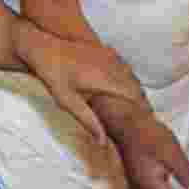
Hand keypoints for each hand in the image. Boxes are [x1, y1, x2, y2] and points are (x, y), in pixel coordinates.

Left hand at [25, 27, 146, 144]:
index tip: (144, 122)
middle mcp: (111, 65)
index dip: (142, 109)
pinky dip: (124, 74)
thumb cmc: (54, 74)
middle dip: (140, 100)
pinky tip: (118, 84)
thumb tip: (103, 142)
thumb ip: (88, 120)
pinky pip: (121, 64)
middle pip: (136, 85)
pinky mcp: (102, 49)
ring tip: (131, 104)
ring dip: (133, 87)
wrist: (44, 47)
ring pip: (130, 74)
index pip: (135, 95)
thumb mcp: (68, 101)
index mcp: (106, 78)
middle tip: (139, 117)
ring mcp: (108, 55)